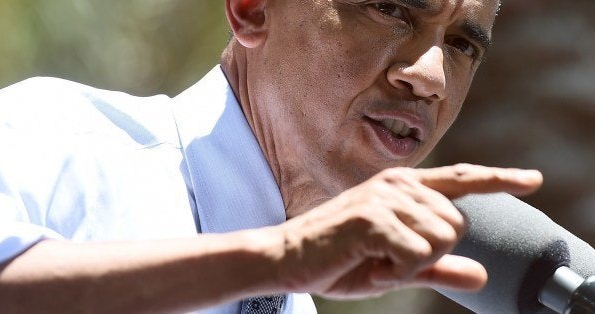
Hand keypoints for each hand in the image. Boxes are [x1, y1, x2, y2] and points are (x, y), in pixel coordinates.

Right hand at [272, 164, 542, 298]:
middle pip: (457, 224)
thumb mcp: (395, 266)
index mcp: (403, 187)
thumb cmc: (338, 259)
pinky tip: (368, 265)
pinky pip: (418, 255)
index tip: (531, 180)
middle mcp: (398, 184)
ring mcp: (385, 197)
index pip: (460, 179)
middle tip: (385, 258)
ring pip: (441, 240)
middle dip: (429, 254)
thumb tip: (481, 276)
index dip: (499, 180)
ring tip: (373, 259)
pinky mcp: (373, 217)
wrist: (286, 258)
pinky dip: (397, 273)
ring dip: (411, 265)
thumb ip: (438, 267)